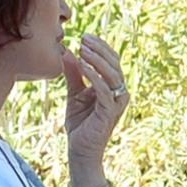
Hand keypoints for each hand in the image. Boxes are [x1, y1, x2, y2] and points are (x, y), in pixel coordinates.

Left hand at [63, 33, 128, 174]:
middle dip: (100, 50)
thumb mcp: (74, 94)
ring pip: (112, 75)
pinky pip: (104, 90)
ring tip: (82, 49)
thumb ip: (74, 75)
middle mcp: (119, 94)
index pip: (112, 61)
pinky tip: (82, 65)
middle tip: (83, 39)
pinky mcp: (109, 113)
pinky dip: (94, 76)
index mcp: (112, 88)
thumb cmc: (80, 124)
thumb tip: (68, 52)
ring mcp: (116, 104)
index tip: (84, 37)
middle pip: (115, 64)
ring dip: (97, 60)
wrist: (80, 150)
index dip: (101, 47)